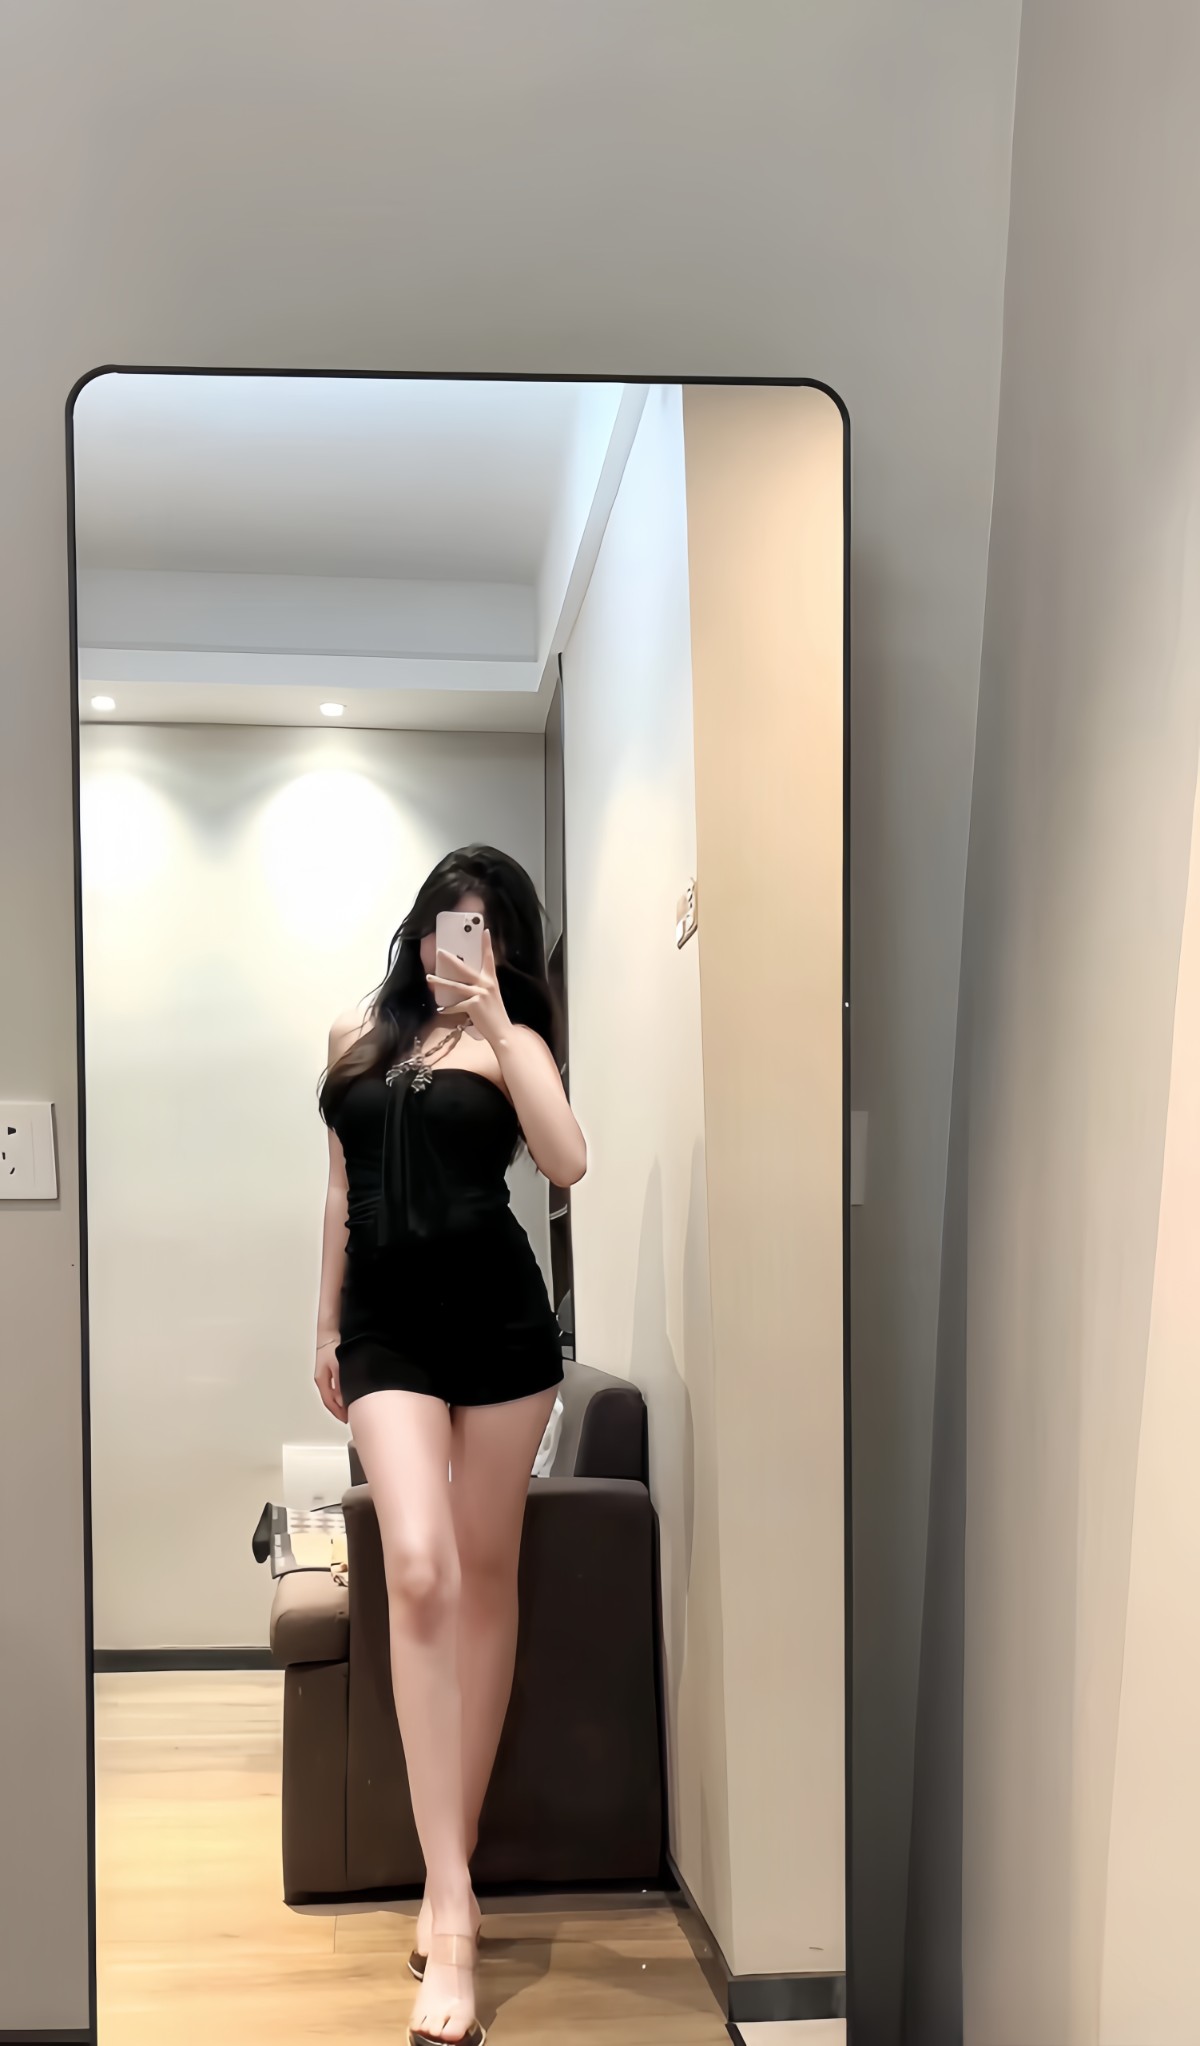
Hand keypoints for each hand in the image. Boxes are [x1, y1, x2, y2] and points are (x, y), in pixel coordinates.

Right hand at [315, 1341, 346, 1423]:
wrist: (331, 1333)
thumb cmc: (334, 1347)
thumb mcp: (338, 1367)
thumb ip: (340, 1384)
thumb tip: (342, 1400)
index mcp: (321, 1380)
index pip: (329, 1402)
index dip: (338, 1413)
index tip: (346, 1419)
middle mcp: (322, 1379)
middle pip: (330, 1400)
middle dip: (339, 1410)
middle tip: (348, 1417)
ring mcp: (325, 1375)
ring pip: (332, 1394)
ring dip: (340, 1402)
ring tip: (349, 1408)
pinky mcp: (330, 1370)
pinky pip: (335, 1387)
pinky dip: (341, 1393)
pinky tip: (348, 1394)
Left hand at [427, 929, 510, 1047]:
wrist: (502, 1032)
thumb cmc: (495, 1015)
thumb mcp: (491, 997)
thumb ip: (480, 988)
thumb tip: (463, 984)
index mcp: (491, 980)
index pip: (489, 959)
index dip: (487, 944)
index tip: (485, 931)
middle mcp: (486, 984)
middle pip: (464, 969)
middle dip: (451, 960)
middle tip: (440, 951)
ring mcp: (479, 994)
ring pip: (455, 985)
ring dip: (440, 981)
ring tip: (428, 977)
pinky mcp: (473, 1005)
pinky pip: (455, 1006)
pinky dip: (448, 1009)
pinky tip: (441, 1010)